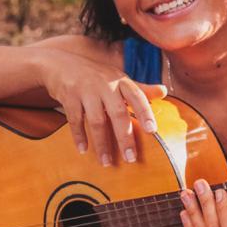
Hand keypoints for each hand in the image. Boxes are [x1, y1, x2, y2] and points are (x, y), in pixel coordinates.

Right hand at [37, 49, 165, 165]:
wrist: (61, 63)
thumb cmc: (97, 76)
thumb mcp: (119, 79)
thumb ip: (140, 89)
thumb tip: (164, 91)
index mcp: (121, 81)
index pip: (137, 96)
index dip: (145, 112)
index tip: (152, 131)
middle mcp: (105, 85)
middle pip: (118, 113)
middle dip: (125, 137)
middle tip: (131, 158)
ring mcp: (86, 91)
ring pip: (96, 121)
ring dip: (102, 144)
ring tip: (107, 163)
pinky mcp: (69, 97)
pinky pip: (75, 120)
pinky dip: (79, 136)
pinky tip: (83, 150)